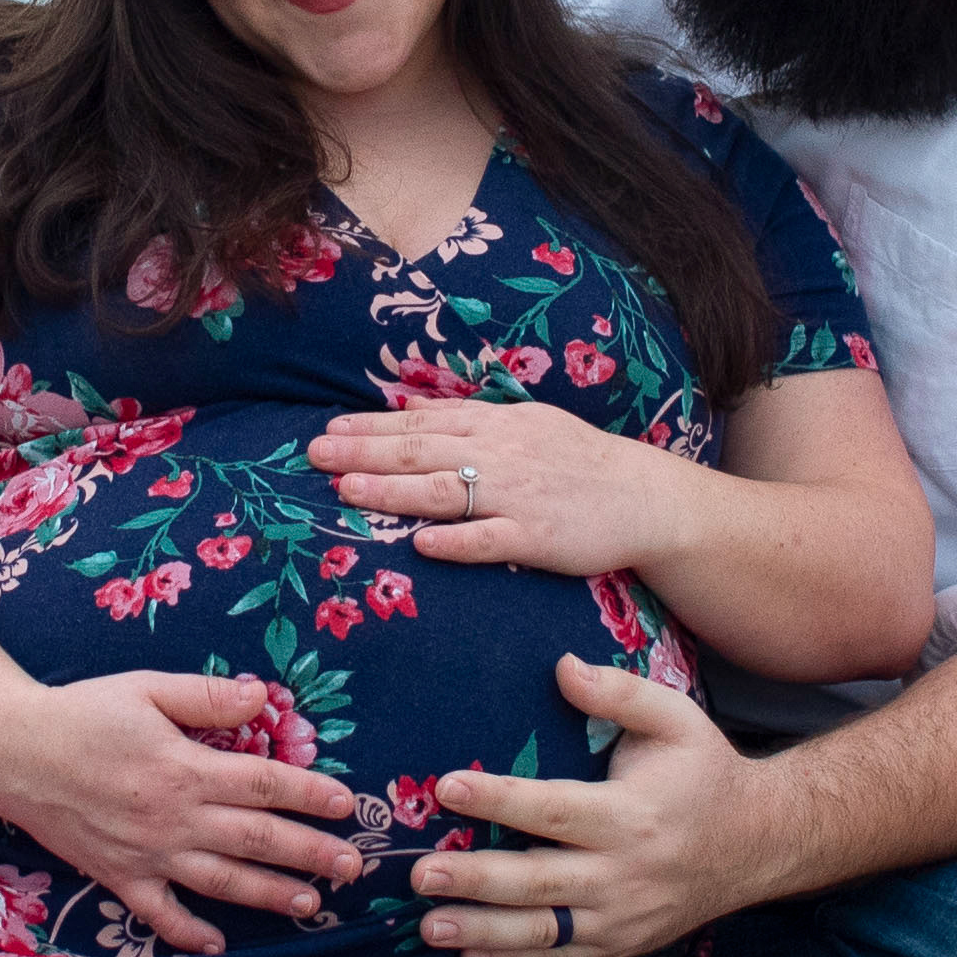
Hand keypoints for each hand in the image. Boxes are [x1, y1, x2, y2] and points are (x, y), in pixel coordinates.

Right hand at [0, 669, 369, 956]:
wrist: (12, 753)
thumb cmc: (81, 714)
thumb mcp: (146, 690)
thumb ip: (207, 697)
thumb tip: (262, 696)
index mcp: (185, 769)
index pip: (263, 784)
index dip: (309, 795)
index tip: (346, 805)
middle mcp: (174, 819)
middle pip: (256, 839)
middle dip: (309, 853)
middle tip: (352, 866)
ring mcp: (147, 855)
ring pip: (222, 882)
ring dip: (270, 894)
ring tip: (310, 904)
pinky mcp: (118, 878)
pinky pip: (160, 915)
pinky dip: (190, 933)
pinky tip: (220, 944)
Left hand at [305, 398, 678, 576]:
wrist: (642, 496)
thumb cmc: (576, 461)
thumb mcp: (524, 424)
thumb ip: (469, 420)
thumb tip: (414, 412)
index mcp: (494, 426)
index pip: (421, 424)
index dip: (372, 427)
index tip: (328, 430)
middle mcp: (500, 456)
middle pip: (420, 453)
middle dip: (364, 453)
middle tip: (314, 455)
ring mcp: (517, 497)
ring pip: (445, 492)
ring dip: (393, 492)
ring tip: (347, 492)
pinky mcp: (537, 537)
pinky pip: (490, 539)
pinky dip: (456, 541)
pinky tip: (421, 544)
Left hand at [405, 656, 781, 956]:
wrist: (759, 843)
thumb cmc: (705, 771)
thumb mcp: (676, 718)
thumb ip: (619, 692)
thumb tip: (562, 666)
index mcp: (632, 814)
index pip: (554, 809)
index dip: (499, 799)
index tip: (445, 787)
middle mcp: (624, 872)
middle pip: (538, 880)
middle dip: (475, 879)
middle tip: (419, 875)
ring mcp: (622, 916)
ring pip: (543, 930)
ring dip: (482, 930)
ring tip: (428, 926)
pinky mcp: (620, 943)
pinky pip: (561, 956)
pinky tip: (467, 956)